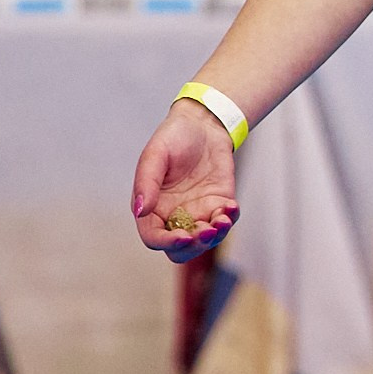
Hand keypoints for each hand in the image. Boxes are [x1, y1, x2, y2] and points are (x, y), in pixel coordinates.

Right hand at [131, 102, 241, 257]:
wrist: (203, 124)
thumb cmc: (172, 137)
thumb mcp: (155, 155)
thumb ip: (146, 183)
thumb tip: (141, 210)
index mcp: (151, 208)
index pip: (154, 237)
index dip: (166, 242)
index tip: (183, 237)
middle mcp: (173, 215)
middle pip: (180, 249)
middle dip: (194, 247)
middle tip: (206, 231)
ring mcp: (197, 212)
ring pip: (204, 240)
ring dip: (215, 236)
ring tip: (222, 219)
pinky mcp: (218, 204)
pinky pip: (225, 221)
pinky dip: (229, 219)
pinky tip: (231, 206)